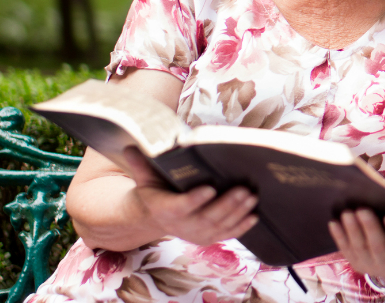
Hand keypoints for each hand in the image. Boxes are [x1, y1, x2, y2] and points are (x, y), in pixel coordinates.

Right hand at [122, 148, 257, 245]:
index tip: (210, 188)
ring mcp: (196, 234)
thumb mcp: (145, 178)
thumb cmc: (155, 191)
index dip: (194, 200)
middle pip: (206, 218)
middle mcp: (181, 225)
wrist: (157, 217)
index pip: (180, 206)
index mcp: (164, 209)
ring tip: (252, 197)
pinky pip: (226, 234)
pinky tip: (254, 216)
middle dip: (226, 205)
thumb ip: (140, 164)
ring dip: (238, 213)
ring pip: (219, 226)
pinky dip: (241, 227)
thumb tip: (129, 147)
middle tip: (244, 190)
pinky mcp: (208, 238)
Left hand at [329, 209, 384, 282]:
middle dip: (369, 227)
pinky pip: (344, 248)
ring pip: (358, 246)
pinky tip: (335, 220)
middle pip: (377, 245)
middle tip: (363, 209)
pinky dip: (339, 235)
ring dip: (352, 229)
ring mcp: (368, 263)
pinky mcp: (353, 261)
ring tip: (348, 210)